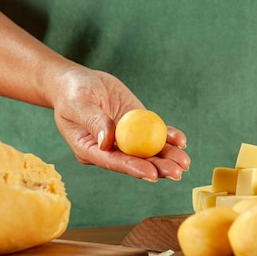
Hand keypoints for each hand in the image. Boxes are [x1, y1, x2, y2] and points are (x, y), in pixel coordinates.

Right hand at [49, 64, 190, 180]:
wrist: (78, 81)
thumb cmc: (72, 92)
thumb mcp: (78, 104)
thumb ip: (93, 122)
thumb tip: (107, 143)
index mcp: (91, 150)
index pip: (114, 162)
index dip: (134, 168)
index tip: (152, 174)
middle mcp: (110, 149)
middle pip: (136, 161)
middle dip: (158, 168)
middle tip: (177, 172)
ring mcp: (125, 138)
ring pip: (148, 151)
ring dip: (167, 157)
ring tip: (184, 162)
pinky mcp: (136, 125)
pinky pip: (154, 133)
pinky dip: (168, 137)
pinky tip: (181, 141)